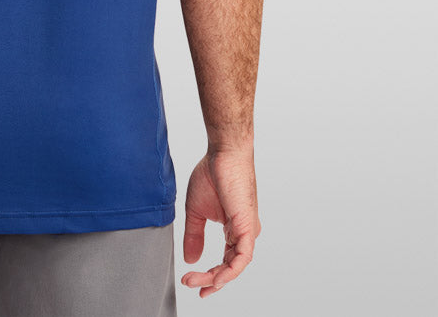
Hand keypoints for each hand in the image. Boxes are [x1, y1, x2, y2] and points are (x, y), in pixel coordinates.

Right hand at [180, 145, 261, 297]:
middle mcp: (243, 234)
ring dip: (216, 278)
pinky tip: (218, 279)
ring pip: (235, 266)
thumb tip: (191, 259)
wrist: (223, 154)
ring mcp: (247, 231)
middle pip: (229, 267)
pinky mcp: (248, 227)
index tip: (191, 280)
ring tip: (197, 281)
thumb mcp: (196, 210)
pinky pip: (242, 257)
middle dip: (209, 279)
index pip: (225, 261)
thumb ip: (194, 235)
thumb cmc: (212, 174)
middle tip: (190, 283)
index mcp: (234, 230)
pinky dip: (231, 271)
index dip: (210, 275)